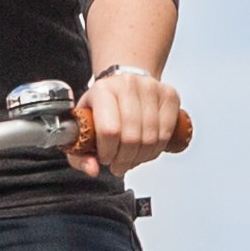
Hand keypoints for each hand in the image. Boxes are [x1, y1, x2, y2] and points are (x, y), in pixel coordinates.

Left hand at [71, 68, 191, 177]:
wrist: (124, 82)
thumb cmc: (102, 104)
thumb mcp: (83, 124)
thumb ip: (80, 151)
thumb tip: (92, 168)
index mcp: (102, 90)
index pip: (109, 129)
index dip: (108, 152)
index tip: (105, 158)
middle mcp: (127, 85)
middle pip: (132, 136)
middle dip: (125, 159)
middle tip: (119, 165)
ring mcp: (151, 88)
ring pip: (151, 137)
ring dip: (141, 157)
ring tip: (131, 159)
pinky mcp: (169, 95)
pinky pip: (166, 132)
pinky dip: (156, 149)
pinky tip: (146, 151)